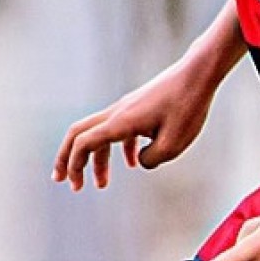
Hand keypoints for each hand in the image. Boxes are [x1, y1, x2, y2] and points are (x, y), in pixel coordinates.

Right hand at [55, 58, 215, 190]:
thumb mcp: (173, 144)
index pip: (84, 143)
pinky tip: (133, 163)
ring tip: (102, 184)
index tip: (75, 185)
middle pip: (78, 133)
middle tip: (62, 180)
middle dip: (67, 158)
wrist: (197, 75)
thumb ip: (152, 160)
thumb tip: (141, 162)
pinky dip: (119, 148)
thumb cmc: (188, 107)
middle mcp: (117, 112)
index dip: (74, 165)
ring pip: (100, 133)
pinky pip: (120, 129)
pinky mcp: (138, 107)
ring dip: (97, 159)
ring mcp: (126, 108)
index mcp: (120, 122)